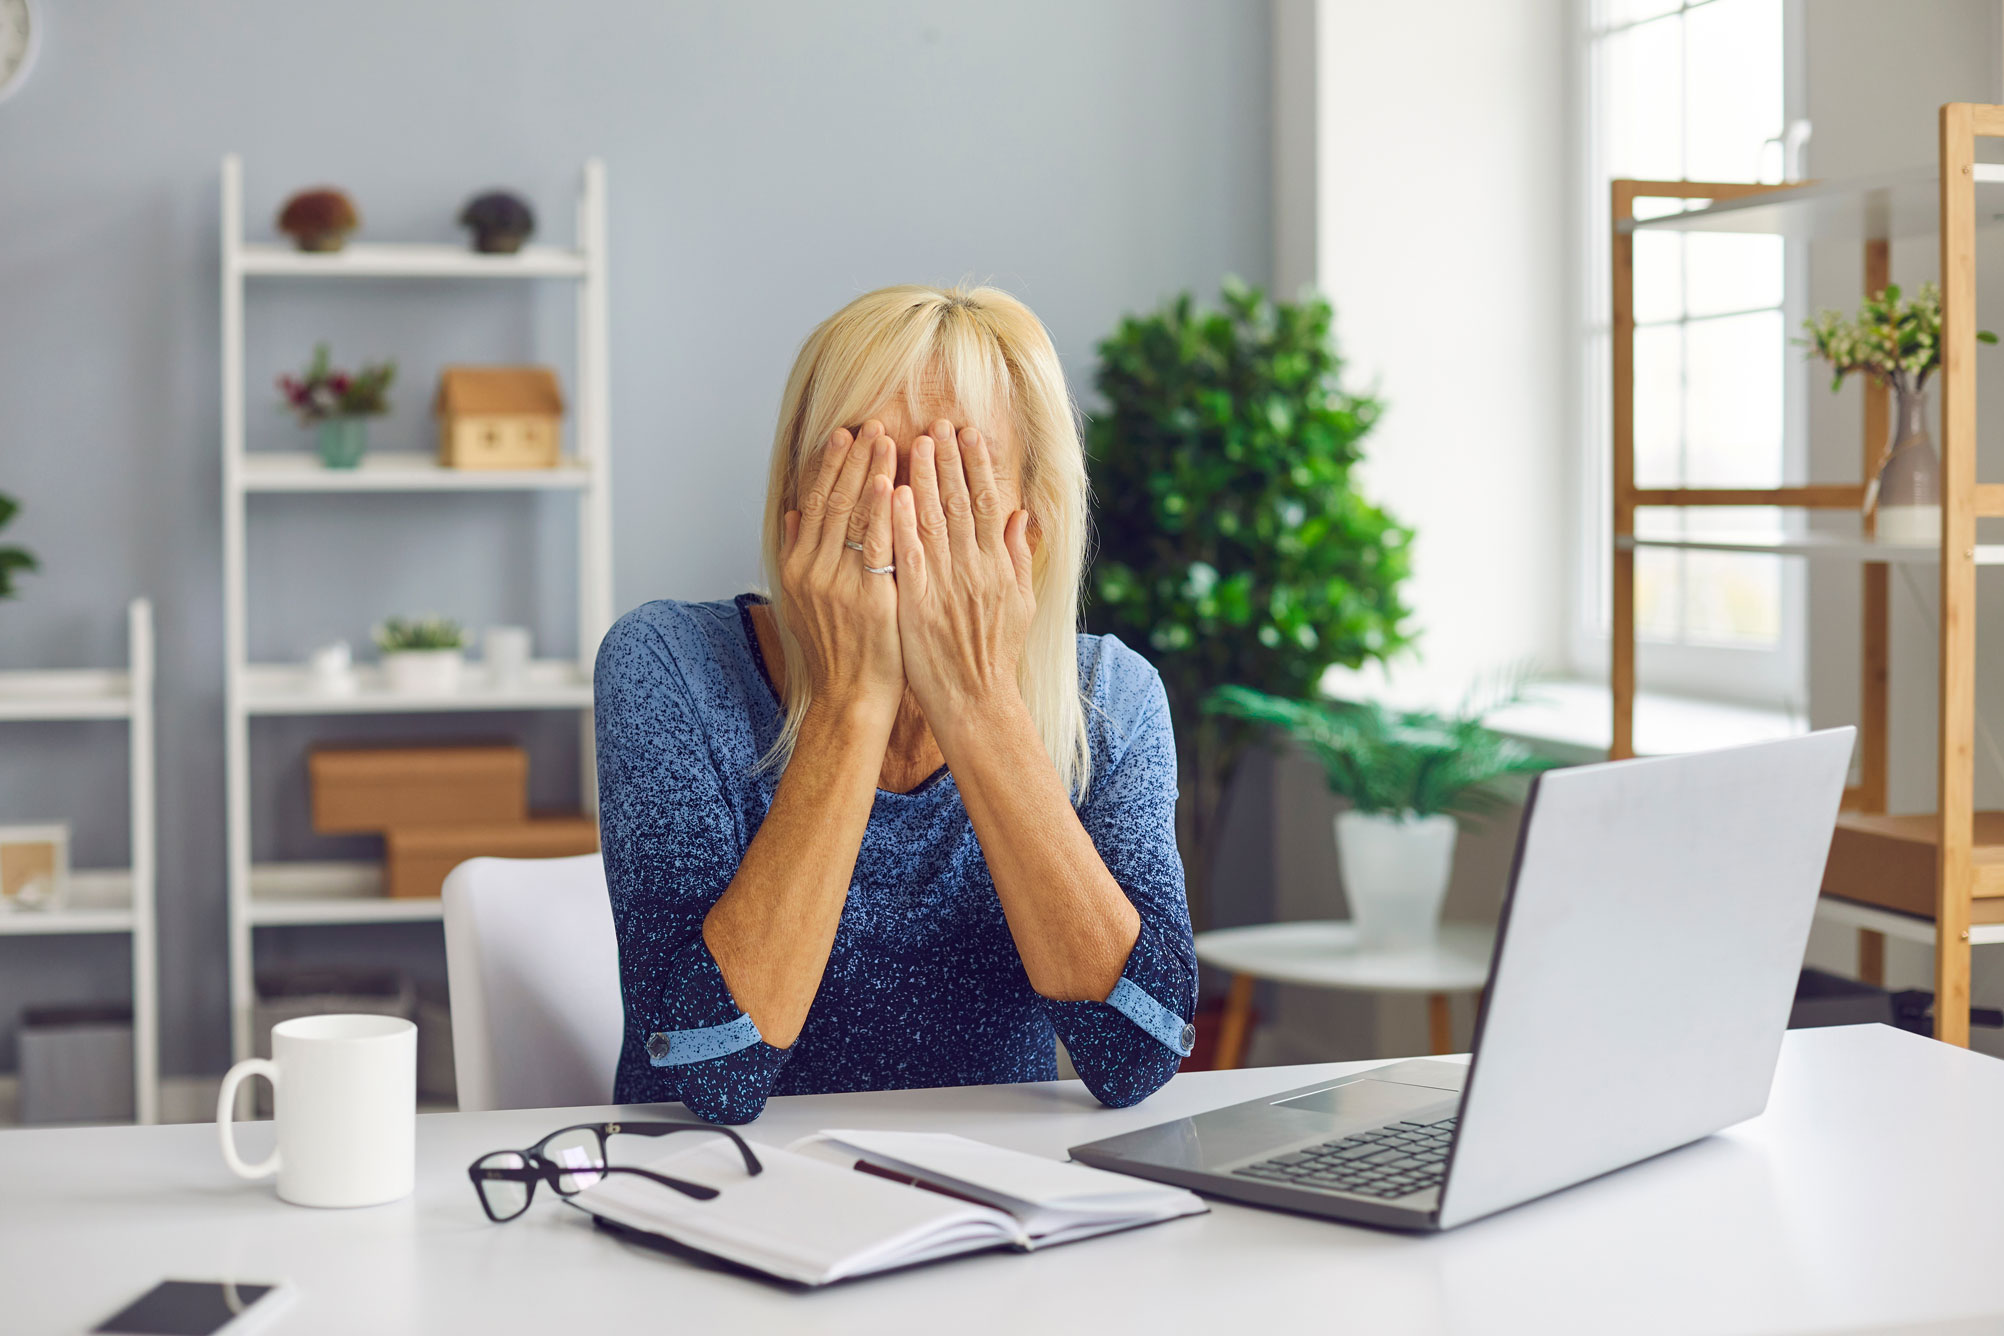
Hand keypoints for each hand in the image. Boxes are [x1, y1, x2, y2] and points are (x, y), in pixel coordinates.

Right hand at [780, 421, 901, 717]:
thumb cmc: (836, 650)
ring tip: (885, 439)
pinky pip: (878, 546)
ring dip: (869, 473)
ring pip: (854, 516)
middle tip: (868, 424)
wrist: (849, 696)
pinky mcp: (870, 598)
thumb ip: (797, 554)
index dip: (827, 466)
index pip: (812, 503)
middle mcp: (814, 570)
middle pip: (832, 501)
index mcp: (798, 567)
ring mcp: (841, 583)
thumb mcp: (803, 602)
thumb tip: (792, 514)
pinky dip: (884, 513)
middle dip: (851, 459)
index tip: (841, 435)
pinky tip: (893, 484)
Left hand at [890, 418, 1035, 747]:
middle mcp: (974, 570)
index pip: (989, 503)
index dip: (979, 465)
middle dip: (949, 459)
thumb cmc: (995, 655)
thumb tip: (1023, 515)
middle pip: (961, 503)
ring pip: (933, 521)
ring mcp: (944, 587)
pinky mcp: (917, 605)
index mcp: (998, 566)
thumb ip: (1020, 556)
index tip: (970, 434)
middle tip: (939, 423)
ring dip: (924, 479)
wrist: (976, 701)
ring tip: (916, 442)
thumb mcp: (1021, 603)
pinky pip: (907, 558)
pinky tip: (893, 494)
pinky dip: (901, 524)